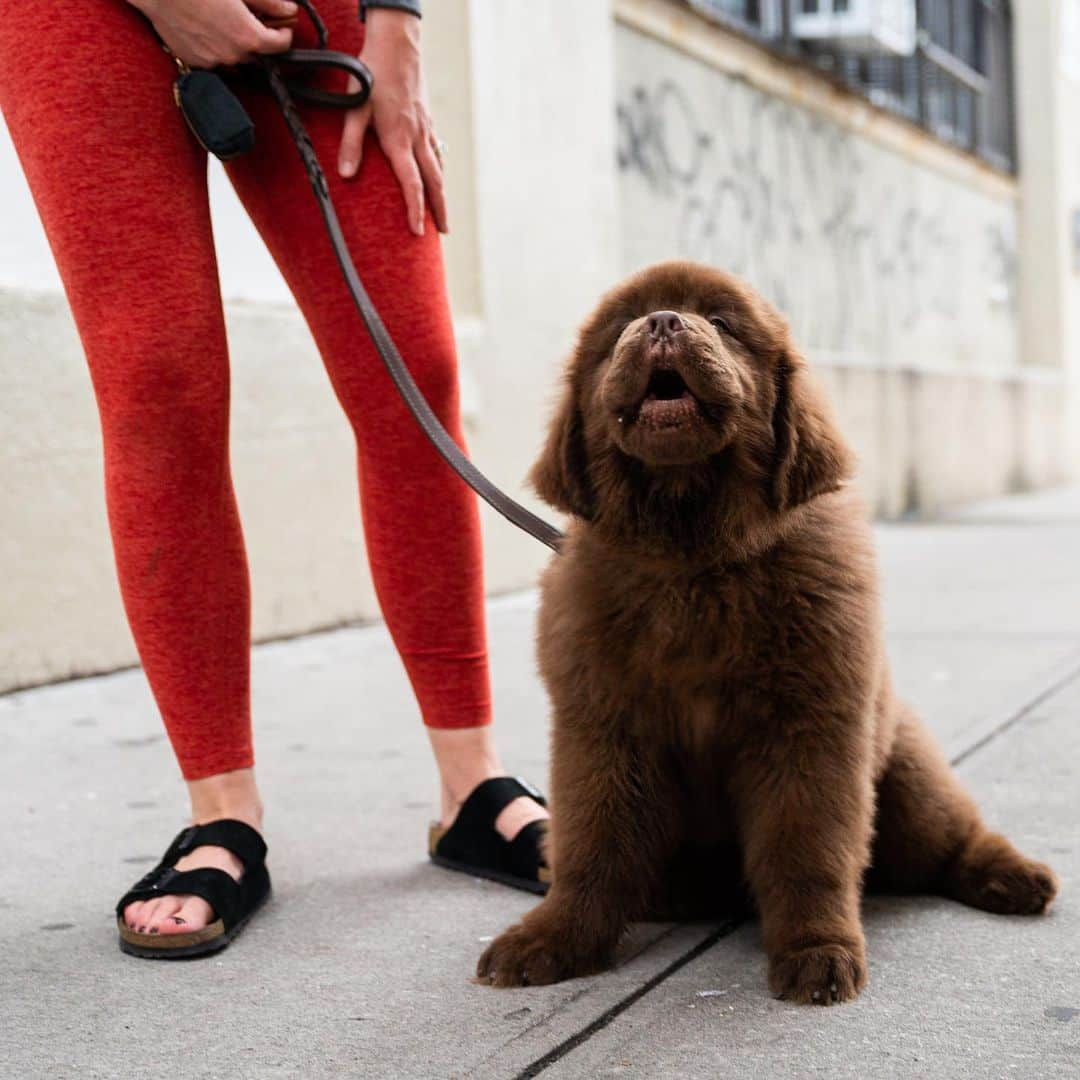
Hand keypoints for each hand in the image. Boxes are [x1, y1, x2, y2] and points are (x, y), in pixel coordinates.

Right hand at [130, 0, 295, 67]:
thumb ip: (268, 2)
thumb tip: (288, 9)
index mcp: (249, 37)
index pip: (281, 45)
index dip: (284, 33)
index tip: (282, 25)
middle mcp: (233, 55)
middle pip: (257, 52)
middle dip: (258, 36)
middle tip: (250, 15)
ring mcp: (212, 61)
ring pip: (234, 55)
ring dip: (235, 42)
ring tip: (223, 18)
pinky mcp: (194, 61)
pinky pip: (212, 56)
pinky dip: (214, 44)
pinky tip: (205, 24)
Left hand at [337, 10, 447, 235]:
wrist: (398, 45)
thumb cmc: (372, 74)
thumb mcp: (355, 107)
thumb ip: (351, 142)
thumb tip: (346, 175)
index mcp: (399, 140)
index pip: (412, 184)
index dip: (416, 210)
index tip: (418, 232)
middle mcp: (417, 138)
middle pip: (434, 182)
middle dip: (439, 210)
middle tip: (444, 233)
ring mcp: (426, 129)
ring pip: (438, 168)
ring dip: (442, 193)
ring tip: (442, 212)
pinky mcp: (427, 120)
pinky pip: (437, 151)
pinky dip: (439, 169)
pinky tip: (439, 175)